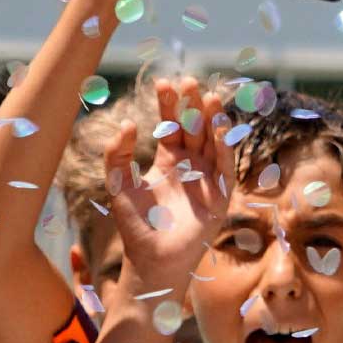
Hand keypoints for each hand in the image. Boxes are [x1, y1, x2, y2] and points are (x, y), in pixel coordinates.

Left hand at [103, 78, 232, 294]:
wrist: (151, 260)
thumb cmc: (134, 225)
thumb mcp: (117, 184)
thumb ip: (116, 154)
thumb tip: (126, 123)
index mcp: (169, 161)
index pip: (172, 125)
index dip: (169, 105)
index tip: (165, 83)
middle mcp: (191, 166)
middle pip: (195, 128)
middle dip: (193, 105)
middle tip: (190, 82)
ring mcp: (207, 180)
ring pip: (214, 143)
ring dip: (213, 121)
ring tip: (209, 98)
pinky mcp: (220, 197)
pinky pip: (225, 168)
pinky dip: (225, 148)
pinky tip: (219, 128)